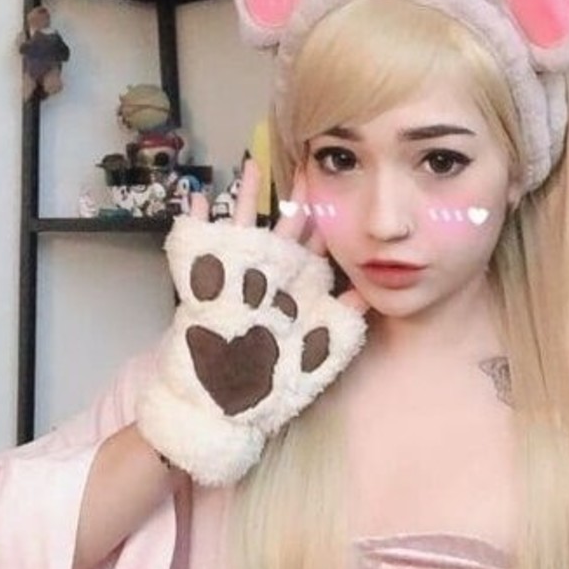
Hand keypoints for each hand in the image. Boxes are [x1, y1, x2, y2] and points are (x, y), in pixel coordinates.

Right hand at [135, 159, 367, 485]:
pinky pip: (197, 242)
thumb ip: (341, 323)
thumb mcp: (315, 354)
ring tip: (254, 165)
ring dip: (247, 196)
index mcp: (297, 288)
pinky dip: (196, 218)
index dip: (332, 222)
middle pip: (286, 228)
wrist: (219, 405)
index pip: (319, 248)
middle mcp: (269, 276)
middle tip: (311, 163)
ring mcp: (235, 275)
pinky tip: (199, 196)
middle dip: (297, 198)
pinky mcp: (202, 281)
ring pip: (243, 225)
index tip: (348, 190)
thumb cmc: (269, 385)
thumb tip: (372, 294)